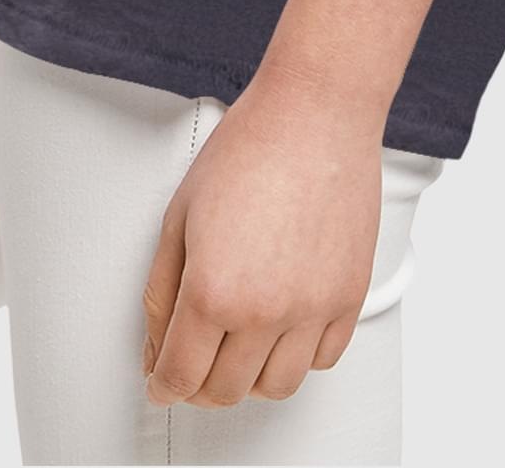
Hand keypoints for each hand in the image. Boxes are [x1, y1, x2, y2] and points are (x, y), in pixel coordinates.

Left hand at [140, 72, 385, 409]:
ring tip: (235, 347)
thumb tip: (156, 344)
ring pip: (276, 387)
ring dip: (248, 378)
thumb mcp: (178, 215)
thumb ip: (161, 290)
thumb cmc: (248, 148)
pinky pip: (322, 360)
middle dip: (199, 385)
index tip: (160, 382)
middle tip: (192, 361)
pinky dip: (296, 356)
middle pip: (226, 391)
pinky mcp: (348, 297)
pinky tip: (280, 328)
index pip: (181, 375)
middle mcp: (266, 311)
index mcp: (214, 290)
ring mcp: (312, 309)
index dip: (163, 385)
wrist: (313, 114)